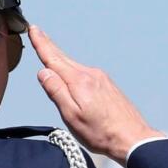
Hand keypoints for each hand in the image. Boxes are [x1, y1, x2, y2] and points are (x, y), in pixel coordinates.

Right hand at [29, 25, 163, 165]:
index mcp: (79, 81)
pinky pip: (86, 74)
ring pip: (75, 67)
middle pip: (64, 59)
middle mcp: (91, 75)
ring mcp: (102, 79)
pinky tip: (72, 76)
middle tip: (38, 33)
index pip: (54, 58)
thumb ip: (57, 92)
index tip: (33, 29)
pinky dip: (74, 71)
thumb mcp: (72, 115)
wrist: (133, 138)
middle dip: (49, 46)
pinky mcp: (108, 86)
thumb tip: (44, 72)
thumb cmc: (101, 132)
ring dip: (62, 61)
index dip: (41, 43)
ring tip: (50, 52)